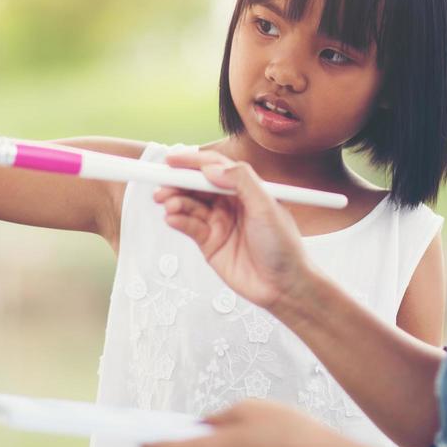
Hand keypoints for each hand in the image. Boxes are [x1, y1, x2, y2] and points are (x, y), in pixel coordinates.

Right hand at [153, 151, 309, 311]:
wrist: (283, 286)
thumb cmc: (284, 247)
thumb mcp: (267, 207)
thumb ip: (241, 181)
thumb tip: (213, 168)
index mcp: (246, 189)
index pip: (215, 168)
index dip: (192, 162)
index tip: (172, 160)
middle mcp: (230, 204)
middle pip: (197, 185)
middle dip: (178, 182)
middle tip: (163, 184)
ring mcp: (219, 223)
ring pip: (190, 205)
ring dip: (176, 201)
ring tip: (168, 203)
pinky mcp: (209, 243)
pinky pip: (189, 226)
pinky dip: (178, 220)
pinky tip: (172, 218)